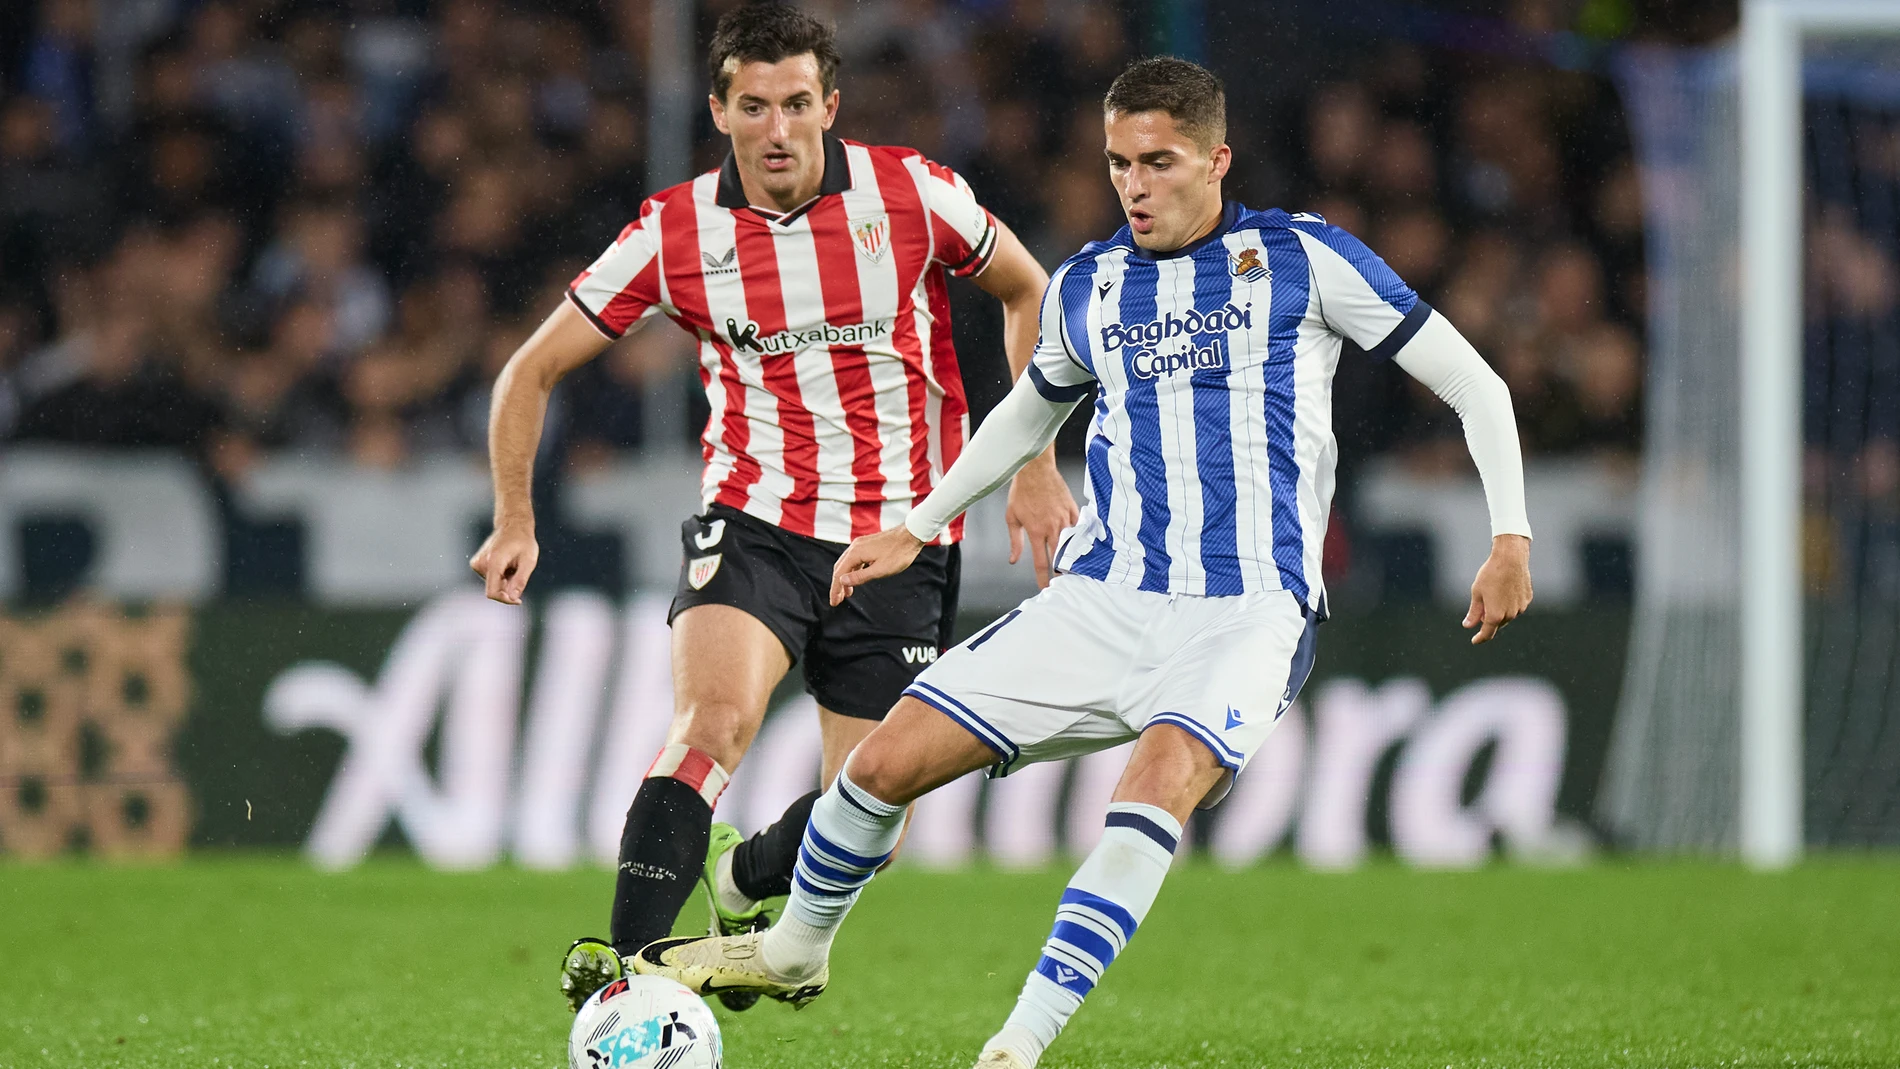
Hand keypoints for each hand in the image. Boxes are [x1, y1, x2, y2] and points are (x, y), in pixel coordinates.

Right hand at [471, 523, 539, 604]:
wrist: (512, 525)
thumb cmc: (523, 542)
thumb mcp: (529, 561)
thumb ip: (520, 581)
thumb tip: (513, 598)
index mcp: (493, 562)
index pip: (493, 592)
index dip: (505, 600)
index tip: (518, 600)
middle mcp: (481, 563)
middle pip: (494, 589)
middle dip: (508, 587)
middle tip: (519, 571)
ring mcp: (477, 564)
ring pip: (493, 584)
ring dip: (505, 581)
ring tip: (513, 565)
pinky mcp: (477, 564)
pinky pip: (490, 578)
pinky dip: (500, 576)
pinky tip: (506, 564)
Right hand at [831, 525, 926, 604]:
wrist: (912, 534)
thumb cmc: (899, 553)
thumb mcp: (881, 570)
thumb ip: (860, 576)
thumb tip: (842, 581)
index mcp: (856, 553)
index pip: (839, 574)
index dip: (835, 589)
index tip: (834, 602)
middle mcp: (855, 547)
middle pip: (840, 568)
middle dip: (838, 585)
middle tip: (838, 600)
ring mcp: (861, 544)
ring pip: (848, 564)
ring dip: (845, 578)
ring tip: (848, 593)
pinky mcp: (868, 545)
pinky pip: (855, 560)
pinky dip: (853, 571)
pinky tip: (857, 578)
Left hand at [1006, 450, 1079, 587]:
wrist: (1036, 470)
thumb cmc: (1021, 492)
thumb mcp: (1012, 517)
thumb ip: (1015, 542)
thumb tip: (1014, 560)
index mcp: (1037, 531)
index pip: (1042, 562)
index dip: (1043, 578)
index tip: (1045, 588)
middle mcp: (1053, 527)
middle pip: (1061, 557)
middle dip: (1062, 573)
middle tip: (1064, 583)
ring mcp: (1065, 519)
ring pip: (1072, 544)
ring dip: (1072, 558)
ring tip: (1074, 569)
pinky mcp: (1073, 510)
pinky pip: (1079, 529)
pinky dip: (1078, 538)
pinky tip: (1080, 546)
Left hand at [1465, 534, 1531, 644]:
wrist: (1511, 559)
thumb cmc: (1490, 575)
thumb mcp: (1477, 593)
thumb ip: (1473, 612)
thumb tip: (1468, 626)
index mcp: (1495, 615)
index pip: (1487, 633)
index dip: (1480, 638)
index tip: (1475, 640)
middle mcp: (1510, 615)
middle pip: (1497, 623)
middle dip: (1488, 619)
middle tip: (1482, 607)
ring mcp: (1520, 607)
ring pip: (1508, 615)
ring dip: (1500, 611)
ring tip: (1494, 593)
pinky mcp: (1527, 599)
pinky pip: (1516, 606)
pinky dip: (1509, 603)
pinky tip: (1505, 590)